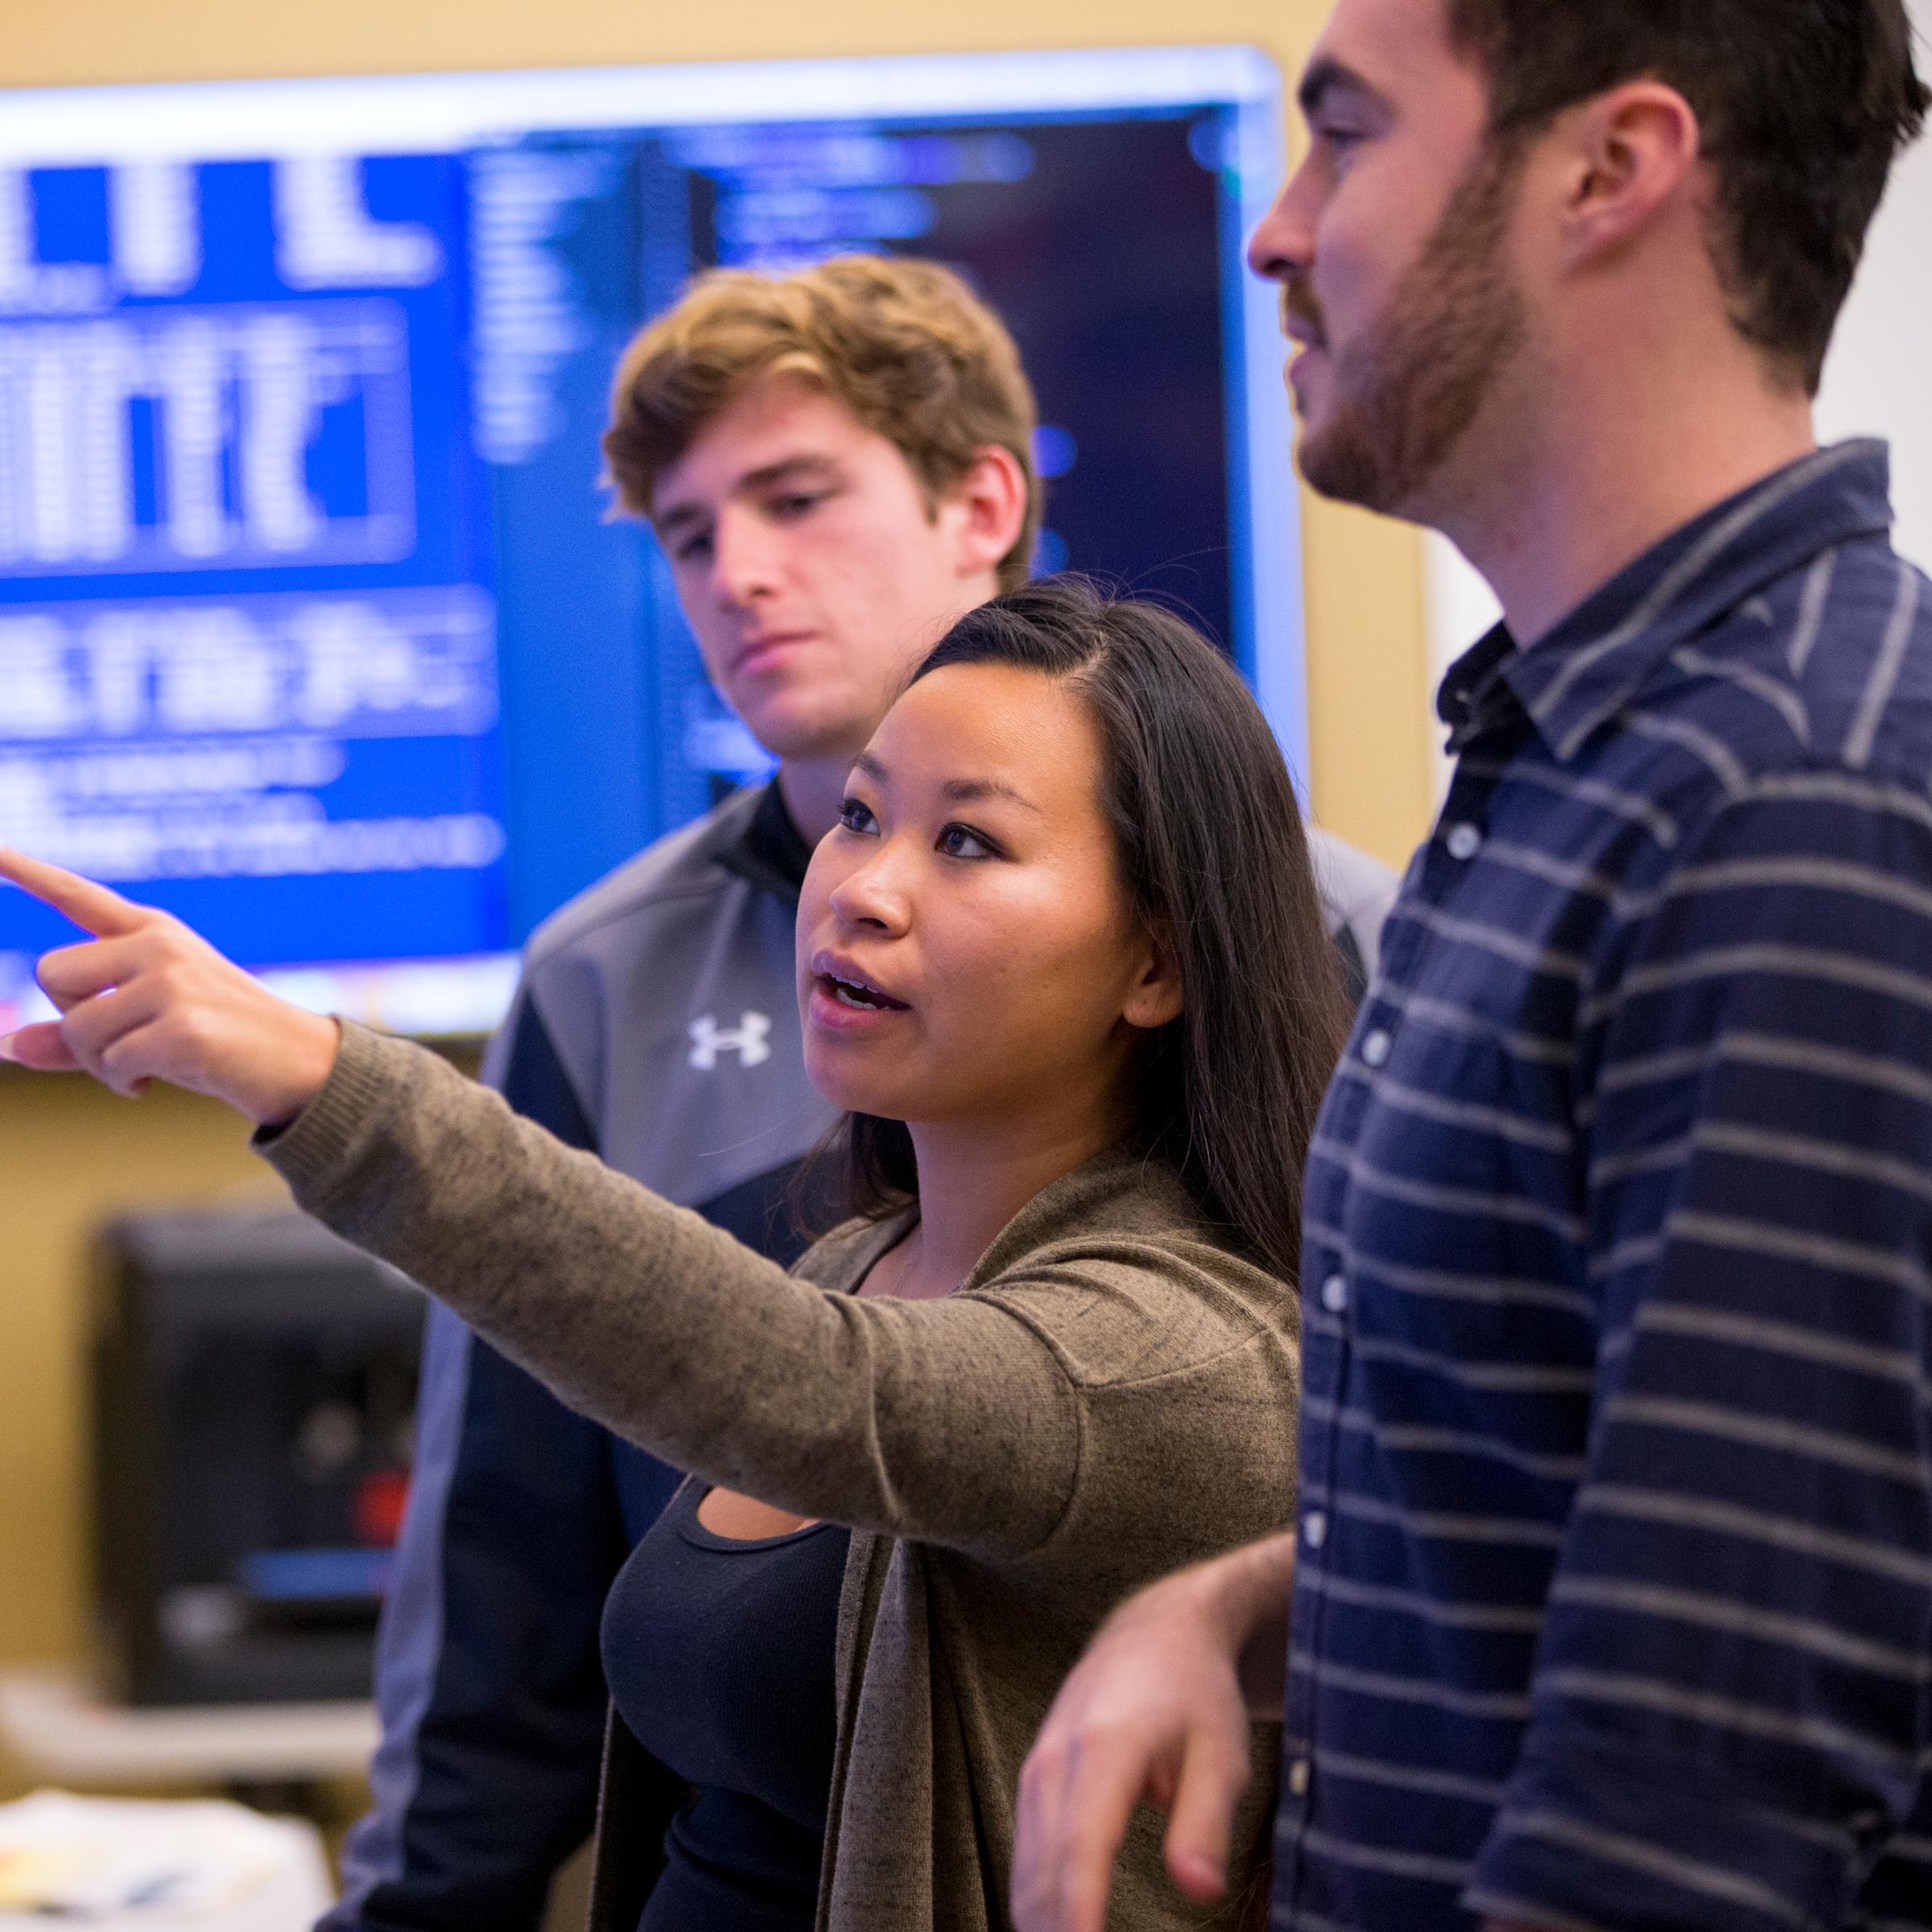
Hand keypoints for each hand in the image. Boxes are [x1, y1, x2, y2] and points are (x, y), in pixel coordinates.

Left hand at [0, 847, 340, 1127]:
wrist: (300, 1064)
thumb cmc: (219, 1040)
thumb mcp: (145, 1025)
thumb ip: (76, 1034)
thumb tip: (8, 1046)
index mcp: (152, 932)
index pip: (78, 895)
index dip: (27, 871)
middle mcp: (160, 945)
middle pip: (52, 975)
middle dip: (70, 1022)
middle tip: (118, 1045)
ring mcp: (174, 982)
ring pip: (77, 1028)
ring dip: (98, 1064)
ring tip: (142, 1068)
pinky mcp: (184, 1027)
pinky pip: (111, 1062)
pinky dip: (124, 1082)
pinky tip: (154, 1082)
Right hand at [1012, 1532, 1296, 1931]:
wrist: (1155, 1635)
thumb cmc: (1197, 1695)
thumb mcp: (1223, 1753)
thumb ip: (1207, 1821)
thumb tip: (1199, 1890)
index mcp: (1106, 1748)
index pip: (1082, 1850)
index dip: (1080, 1918)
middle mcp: (1056, 1759)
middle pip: (1044, 1872)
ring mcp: (1037, 1768)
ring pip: (1026, 1871)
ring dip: (1045, 1926)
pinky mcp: (1033, 1780)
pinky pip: (1026, 1857)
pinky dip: (1040, 1904)